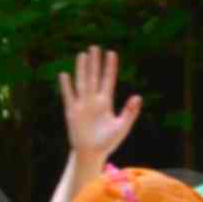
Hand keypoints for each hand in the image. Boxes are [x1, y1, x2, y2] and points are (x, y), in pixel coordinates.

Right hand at [58, 47, 141, 163]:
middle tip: (95, 47)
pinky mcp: (72, 112)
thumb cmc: (108, 142)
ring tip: (82, 55)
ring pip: (82, 83)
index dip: (110, 67)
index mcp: (106, 102)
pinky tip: (65, 75)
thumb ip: (130, 112)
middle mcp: (94, 100)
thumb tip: (138, 96)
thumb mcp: (122, 127)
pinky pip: (69, 97)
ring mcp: (82, 105)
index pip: (108, 80)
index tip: (112, 53)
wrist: (92, 154)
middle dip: (95, 63)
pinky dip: (67, 87)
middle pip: (94, 77)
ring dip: (82, 69)